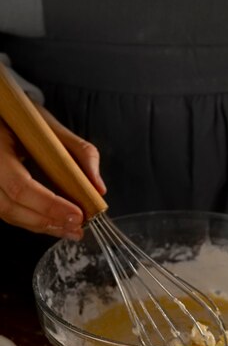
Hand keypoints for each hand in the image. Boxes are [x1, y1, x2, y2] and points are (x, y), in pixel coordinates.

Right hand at [0, 103, 105, 238]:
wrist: (1, 114)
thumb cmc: (26, 118)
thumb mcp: (53, 125)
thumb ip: (81, 152)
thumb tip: (98, 187)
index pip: (19, 185)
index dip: (49, 204)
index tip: (77, 214)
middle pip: (10, 207)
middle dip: (47, 221)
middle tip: (77, 227)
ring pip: (9, 214)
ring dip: (42, 227)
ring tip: (72, 230)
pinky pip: (10, 213)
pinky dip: (34, 222)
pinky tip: (56, 225)